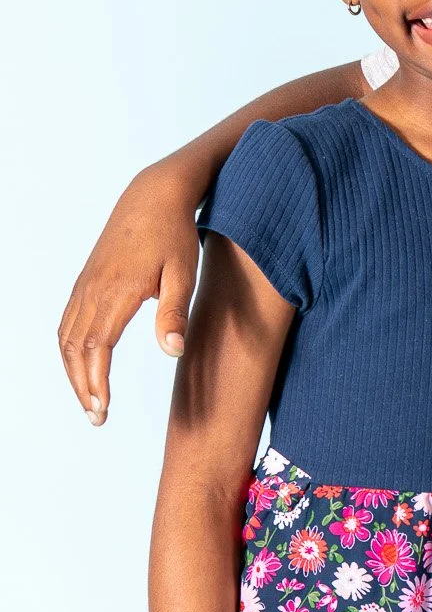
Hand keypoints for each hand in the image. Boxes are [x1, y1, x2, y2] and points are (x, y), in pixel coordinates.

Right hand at [58, 160, 201, 422]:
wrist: (155, 194)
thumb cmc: (175, 234)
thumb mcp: (184, 274)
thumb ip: (175, 313)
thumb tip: (171, 351)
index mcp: (117, 292)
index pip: (98, 348)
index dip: (96, 382)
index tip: (102, 410)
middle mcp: (93, 289)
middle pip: (76, 349)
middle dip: (82, 386)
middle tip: (96, 417)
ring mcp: (86, 283)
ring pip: (67, 336)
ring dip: (73, 370)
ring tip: (88, 399)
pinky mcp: (86, 279)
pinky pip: (68, 320)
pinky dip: (69, 348)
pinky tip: (80, 364)